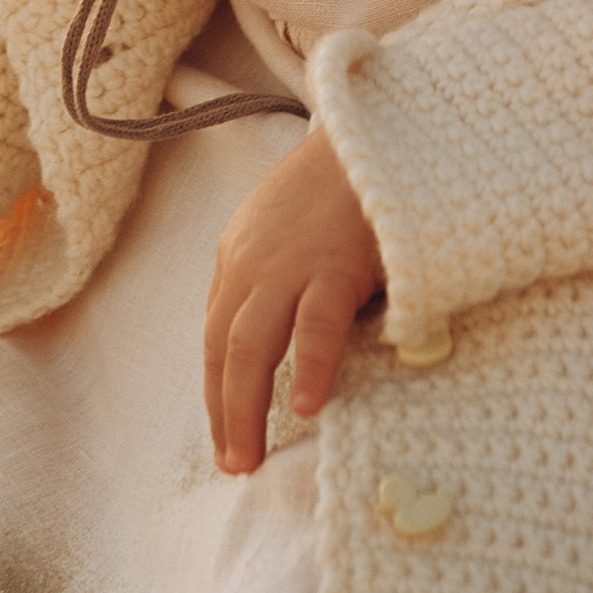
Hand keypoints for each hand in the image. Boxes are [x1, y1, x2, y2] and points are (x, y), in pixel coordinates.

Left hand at [203, 125, 381, 475]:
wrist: (376, 130)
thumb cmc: (346, 184)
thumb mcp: (293, 228)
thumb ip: (285, 278)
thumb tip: (295, 341)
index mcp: (240, 254)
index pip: (216, 334)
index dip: (218, 388)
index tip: (225, 431)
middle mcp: (251, 262)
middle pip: (222, 350)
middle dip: (223, 411)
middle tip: (234, 463)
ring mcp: (290, 264)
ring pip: (251, 347)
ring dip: (245, 408)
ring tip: (249, 458)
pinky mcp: (334, 264)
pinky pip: (315, 327)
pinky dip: (309, 368)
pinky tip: (308, 408)